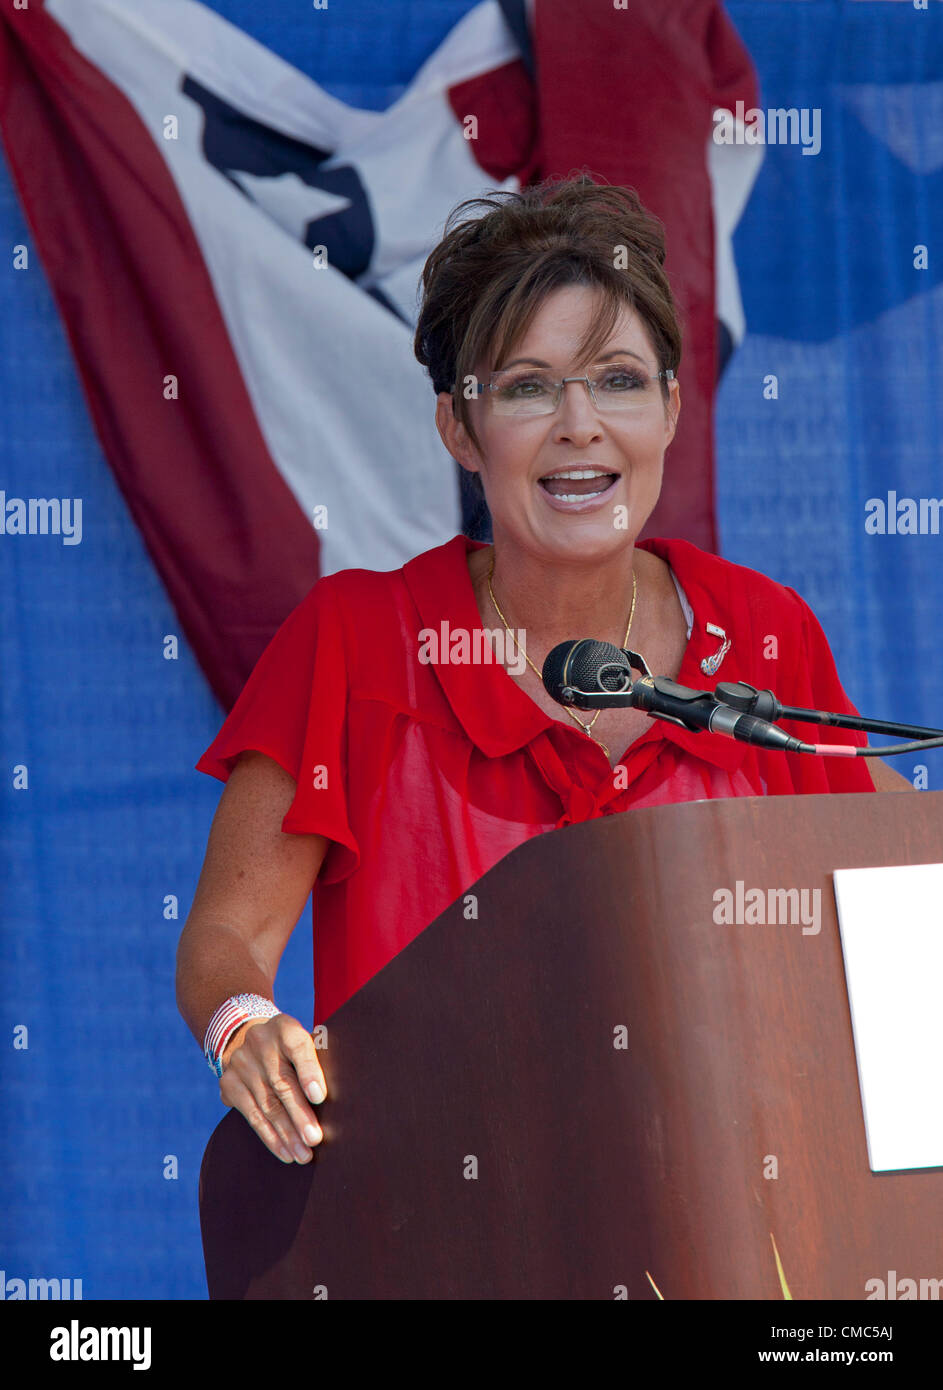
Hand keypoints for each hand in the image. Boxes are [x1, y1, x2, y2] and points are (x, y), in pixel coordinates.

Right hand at [218, 1014, 326, 1163]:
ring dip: (286, 1133)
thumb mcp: (305, 1043)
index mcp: (285, 1027)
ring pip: (266, 1104)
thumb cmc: (294, 1050)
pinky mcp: (228, 1083)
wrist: (251, 1040)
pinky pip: (251, 1115)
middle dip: (299, 1114)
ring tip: (303, 1154)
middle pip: (281, 1082)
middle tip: (315, 1139)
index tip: (320, 1097)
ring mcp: (241, 1062)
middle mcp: (259, 1041)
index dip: (309, 1071)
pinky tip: (285, 1152)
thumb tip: (342, 1100)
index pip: (298, 1047)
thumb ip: (319, 1060)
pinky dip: (270, 1137)